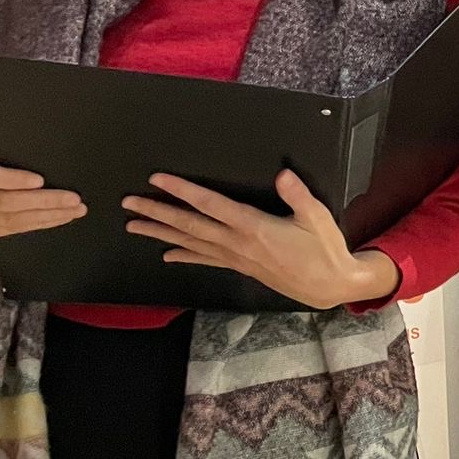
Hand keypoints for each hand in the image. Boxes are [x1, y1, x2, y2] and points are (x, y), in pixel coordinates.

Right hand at [0, 138, 84, 239]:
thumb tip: (13, 134)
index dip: (13, 180)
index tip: (41, 180)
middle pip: (5, 203)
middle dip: (44, 201)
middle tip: (73, 199)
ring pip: (12, 221)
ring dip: (49, 216)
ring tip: (74, 210)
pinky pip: (13, 231)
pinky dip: (40, 224)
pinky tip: (59, 218)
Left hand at [124, 171, 398, 309]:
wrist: (329, 285)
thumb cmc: (325, 248)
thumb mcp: (317, 217)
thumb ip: (298, 194)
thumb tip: (282, 174)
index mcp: (254, 227)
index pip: (211, 205)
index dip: (183, 191)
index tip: (158, 179)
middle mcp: (238, 244)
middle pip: (189, 226)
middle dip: (158, 212)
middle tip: (129, 203)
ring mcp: (236, 258)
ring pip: (190, 244)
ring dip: (160, 234)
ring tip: (134, 226)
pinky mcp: (240, 267)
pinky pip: (205, 260)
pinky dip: (184, 256)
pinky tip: (165, 255)